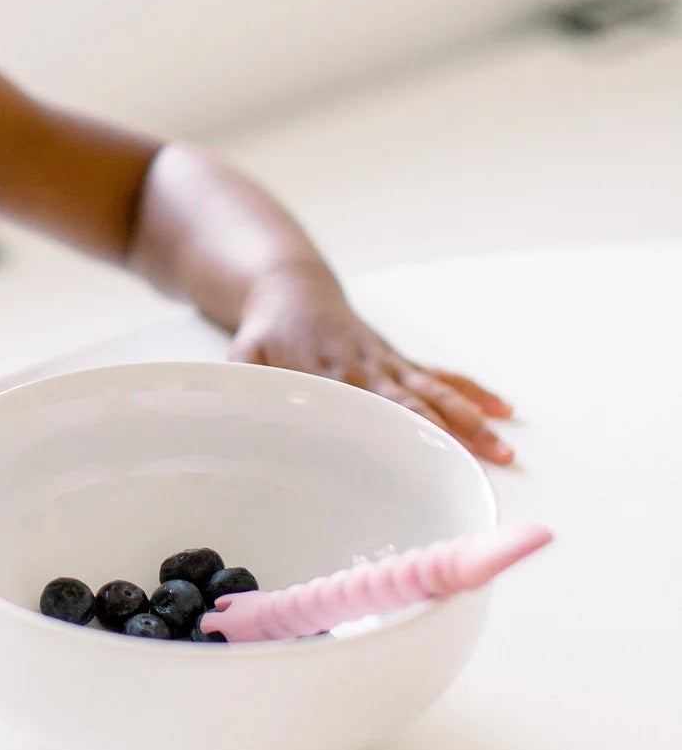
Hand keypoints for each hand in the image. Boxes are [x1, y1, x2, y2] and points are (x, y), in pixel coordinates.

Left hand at [227, 263, 516, 464]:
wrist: (290, 287)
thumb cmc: (267, 330)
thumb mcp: (246, 357)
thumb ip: (248, 387)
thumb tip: (245, 417)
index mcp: (331, 371)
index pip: (369, 406)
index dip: (395, 431)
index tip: (420, 457)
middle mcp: (368, 367)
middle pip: (415, 403)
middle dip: (450, 432)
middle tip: (482, 462)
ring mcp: (387, 362)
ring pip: (435, 391)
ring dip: (470, 419)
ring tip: (503, 448)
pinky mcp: (397, 359)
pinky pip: (439, 375)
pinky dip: (470, 391)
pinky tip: (502, 409)